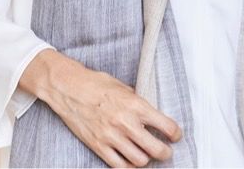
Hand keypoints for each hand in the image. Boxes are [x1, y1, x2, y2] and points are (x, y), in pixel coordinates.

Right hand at [19, 49, 182, 166]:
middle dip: (165, 152)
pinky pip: (119, 165)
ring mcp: (111, 136)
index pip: (166, 126)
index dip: (175, 134)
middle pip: (157, 149)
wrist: (68, 88)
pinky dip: (127, 165)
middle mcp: (126, 123)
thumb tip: (151, 113)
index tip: (175, 135)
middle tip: (166, 150)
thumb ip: (138, 102)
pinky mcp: (98, 145)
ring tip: (146, 154)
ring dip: (146, 159)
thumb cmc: (95, 83)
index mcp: (136, 105)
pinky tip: (129, 159)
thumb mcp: (123, 87)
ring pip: (140, 161)